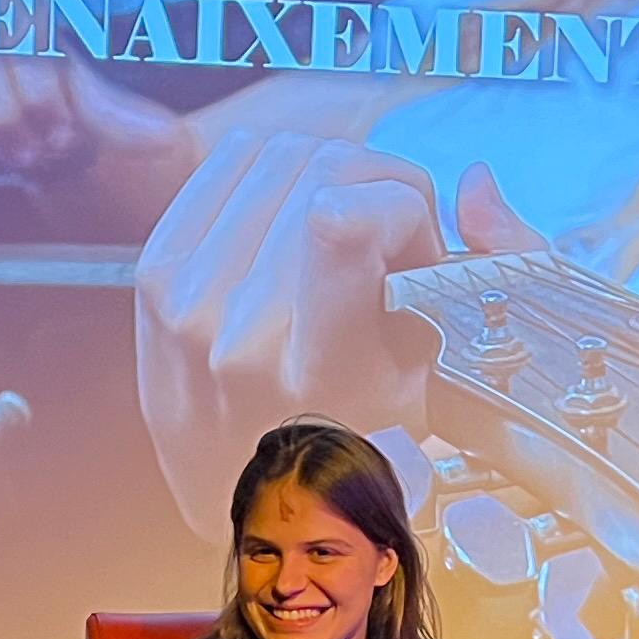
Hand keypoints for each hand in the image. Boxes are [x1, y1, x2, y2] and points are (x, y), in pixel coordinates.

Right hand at [0, 45, 182, 186]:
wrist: (15, 126)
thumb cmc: (53, 109)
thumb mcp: (92, 110)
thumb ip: (125, 120)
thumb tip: (172, 140)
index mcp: (22, 7)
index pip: (27, 56)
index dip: (45, 106)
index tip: (58, 132)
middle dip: (13, 129)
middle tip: (26, 149)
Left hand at [129, 141, 545, 531]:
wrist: (235, 484)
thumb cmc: (352, 434)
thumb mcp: (438, 380)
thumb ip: (483, 281)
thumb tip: (471, 179)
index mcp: (319, 374)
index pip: (339, 218)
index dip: (402, 206)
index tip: (415, 248)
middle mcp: (242, 336)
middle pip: (324, 173)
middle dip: (380, 188)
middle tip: (386, 246)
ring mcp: (188, 299)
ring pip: (281, 155)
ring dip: (333, 176)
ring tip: (341, 238)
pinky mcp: (155, 269)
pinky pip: (233, 159)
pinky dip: (279, 171)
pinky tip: (296, 218)